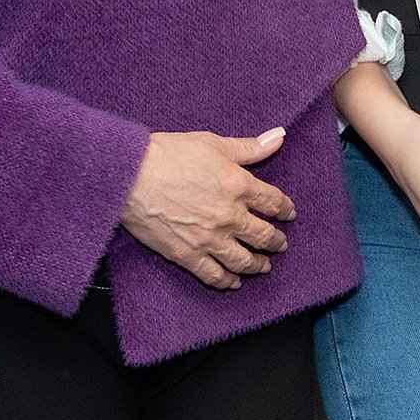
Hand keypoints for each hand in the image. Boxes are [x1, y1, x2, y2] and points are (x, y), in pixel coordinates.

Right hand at [120, 127, 296, 290]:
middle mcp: (229, 216)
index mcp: (239, 185)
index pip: (273, 202)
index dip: (284, 209)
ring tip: (264, 266)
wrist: (131, 176)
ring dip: (258, 264)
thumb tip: (279, 137)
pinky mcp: (186, 255)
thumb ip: (249, 147)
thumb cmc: (170, 154)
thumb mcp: (213, 143)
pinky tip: (233, 282)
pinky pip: (213, 275)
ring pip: (243, 260)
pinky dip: (227, 281)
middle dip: (276, 241)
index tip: (288, 213)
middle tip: (281, 244)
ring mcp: (209, 239)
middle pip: (263, 235)